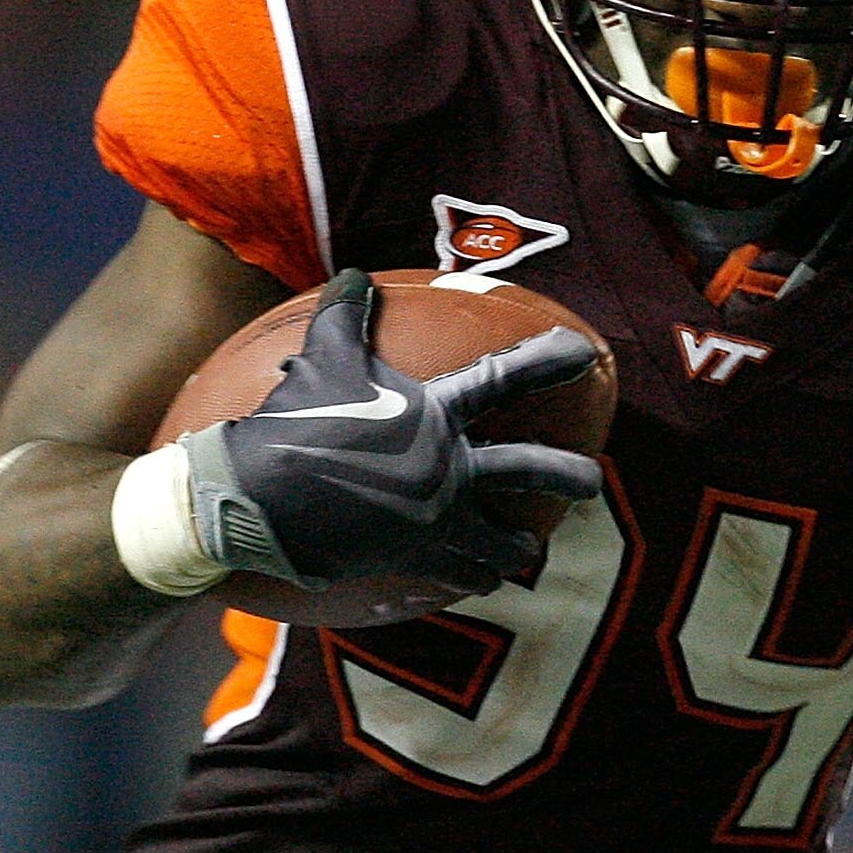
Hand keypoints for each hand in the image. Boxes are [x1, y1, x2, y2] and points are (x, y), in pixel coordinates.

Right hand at [186, 269, 604, 593]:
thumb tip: (353, 273)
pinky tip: (469, 578)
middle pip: (532, 470)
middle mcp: (449, 468)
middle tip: (592, 483)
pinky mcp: (415, 560)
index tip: (585, 355)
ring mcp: (436, 520)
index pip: (506, 378)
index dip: (549, 362)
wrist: (260, 498)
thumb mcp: (321, 359)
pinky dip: (466, 577)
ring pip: (500, 545)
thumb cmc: (292, 422)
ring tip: (521, 549)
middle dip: (572, 478)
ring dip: (514, 548)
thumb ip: (346, 315)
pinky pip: (456, 575)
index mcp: (436, 413)